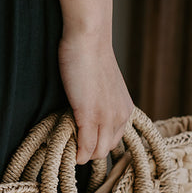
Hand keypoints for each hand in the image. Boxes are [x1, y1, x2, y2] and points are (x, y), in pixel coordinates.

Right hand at [58, 28, 134, 164]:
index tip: (80, 140)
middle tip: (70, 142)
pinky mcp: (90, 115)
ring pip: (96, 152)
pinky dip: (76, 153)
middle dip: (88, 151)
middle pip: (105, 149)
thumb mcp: (102, 85)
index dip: (95, 144)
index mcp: (125, 109)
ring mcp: (106, 118)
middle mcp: (121, 116)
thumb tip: (83, 116)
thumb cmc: (90, 56)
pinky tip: (66, 149)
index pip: (112, 141)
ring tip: (66, 143)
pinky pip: (85, 146)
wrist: (89, 38)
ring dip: (81, 154)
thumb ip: (99, 103)